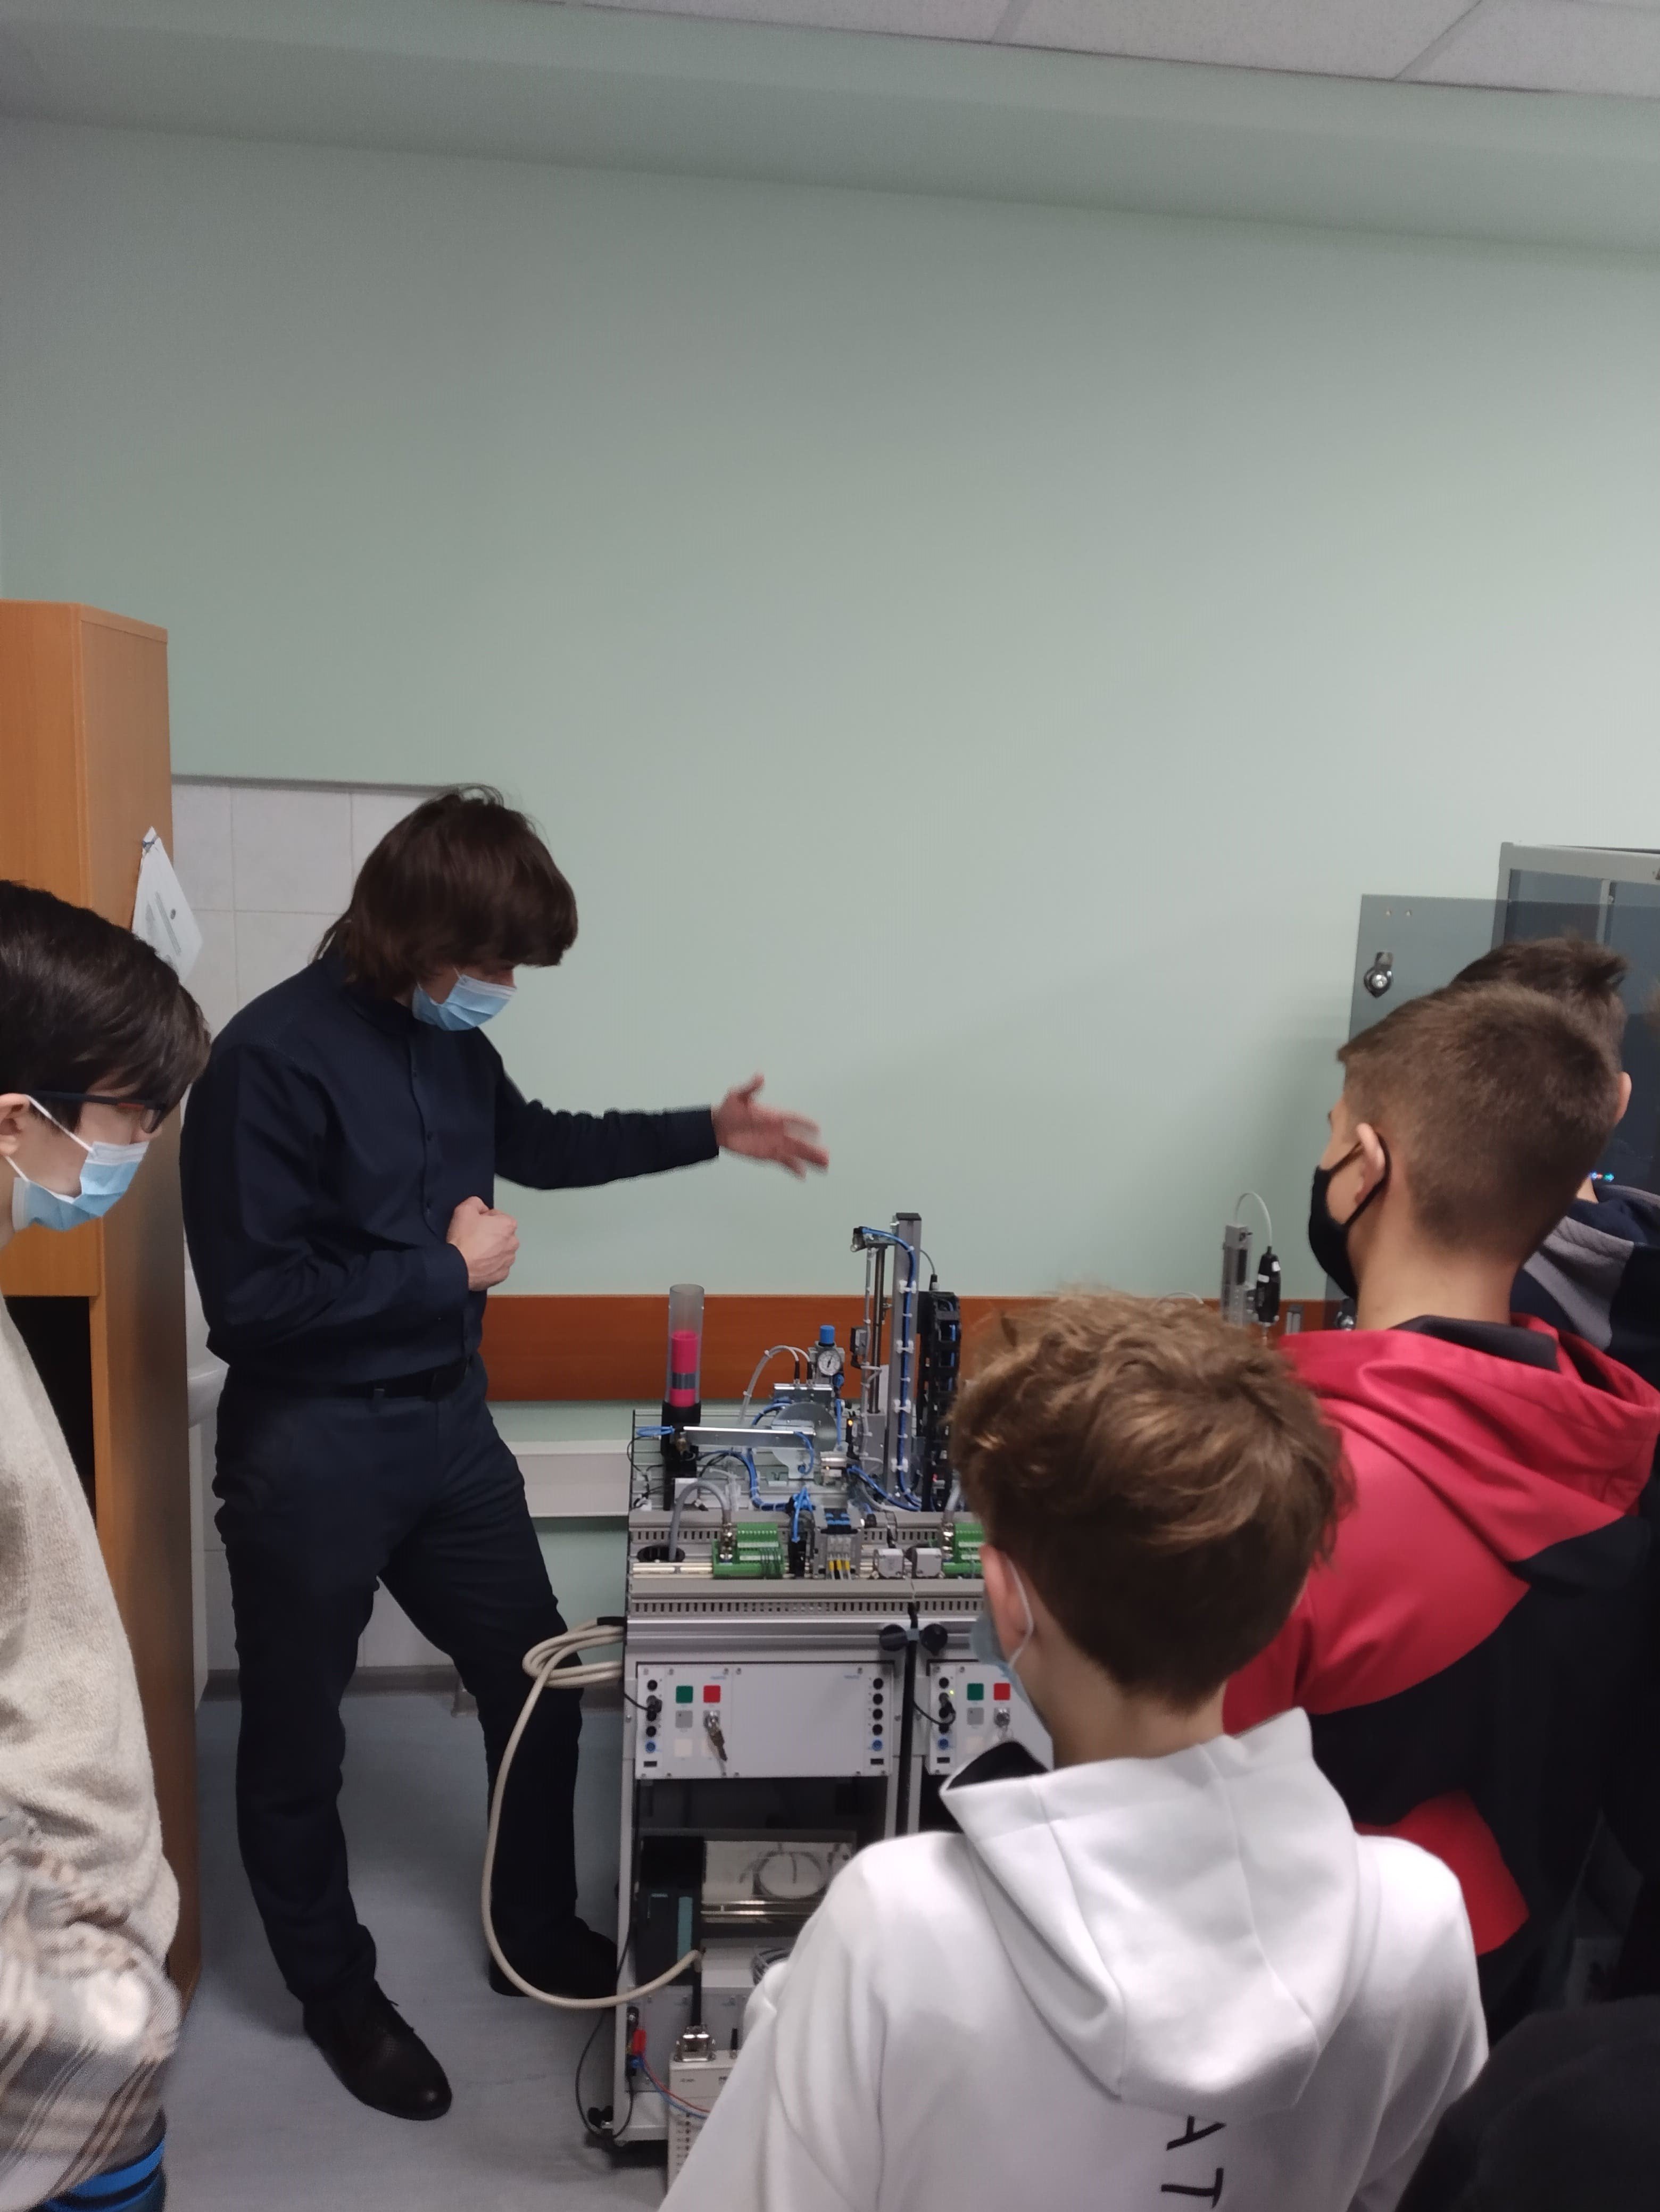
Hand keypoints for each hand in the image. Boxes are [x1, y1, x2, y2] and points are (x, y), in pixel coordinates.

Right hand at [446, 1195, 519, 1289]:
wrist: (457, 1267)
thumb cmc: (463, 1239)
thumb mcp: (465, 1209)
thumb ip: (476, 1203)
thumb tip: (481, 1208)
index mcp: (508, 1225)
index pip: (497, 1216)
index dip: (484, 1218)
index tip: (474, 1225)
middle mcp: (513, 1243)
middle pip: (500, 1234)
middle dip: (489, 1234)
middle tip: (473, 1238)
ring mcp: (508, 1260)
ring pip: (500, 1251)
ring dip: (491, 1250)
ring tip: (475, 1252)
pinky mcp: (502, 1275)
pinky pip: (497, 1266)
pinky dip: (489, 1264)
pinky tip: (478, 1263)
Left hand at [712, 1076, 828, 1179]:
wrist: (717, 1127)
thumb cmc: (728, 1109)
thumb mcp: (737, 1096)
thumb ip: (750, 1087)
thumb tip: (760, 1076)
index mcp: (774, 1115)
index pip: (794, 1119)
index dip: (805, 1124)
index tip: (817, 1129)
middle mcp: (778, 1130)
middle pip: (800, 1140)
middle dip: (812, 1148)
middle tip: (826, 1155)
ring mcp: (774, 1143)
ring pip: (796, 1152)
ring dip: (809, 1158)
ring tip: (824, 1165)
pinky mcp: (767, 1154)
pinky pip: (784, 1162)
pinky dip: (793, 1168)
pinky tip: (803, 1174)